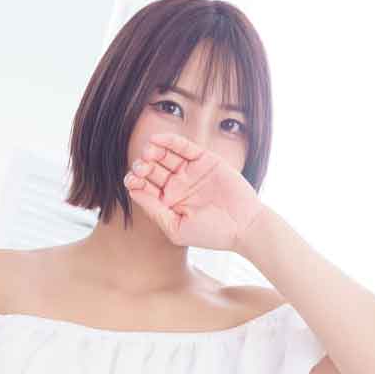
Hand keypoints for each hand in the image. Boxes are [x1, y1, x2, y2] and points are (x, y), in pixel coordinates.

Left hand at [123, 131, 265, 251]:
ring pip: (166, 156)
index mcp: (168, 204)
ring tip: (148, 152)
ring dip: (154, 152)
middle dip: (144, 166)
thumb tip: (134, 192)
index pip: (146, 189)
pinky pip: (184, 147)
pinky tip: (158, 140)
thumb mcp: (176, 228)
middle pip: (153, 170)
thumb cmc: (211, 234)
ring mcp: (190, 172)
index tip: (131, 180)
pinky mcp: (204, 160)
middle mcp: (177, 186)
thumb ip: (155, 212)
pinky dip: (170, 141)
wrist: (243, 226)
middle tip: (141, 167)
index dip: (136, 182)